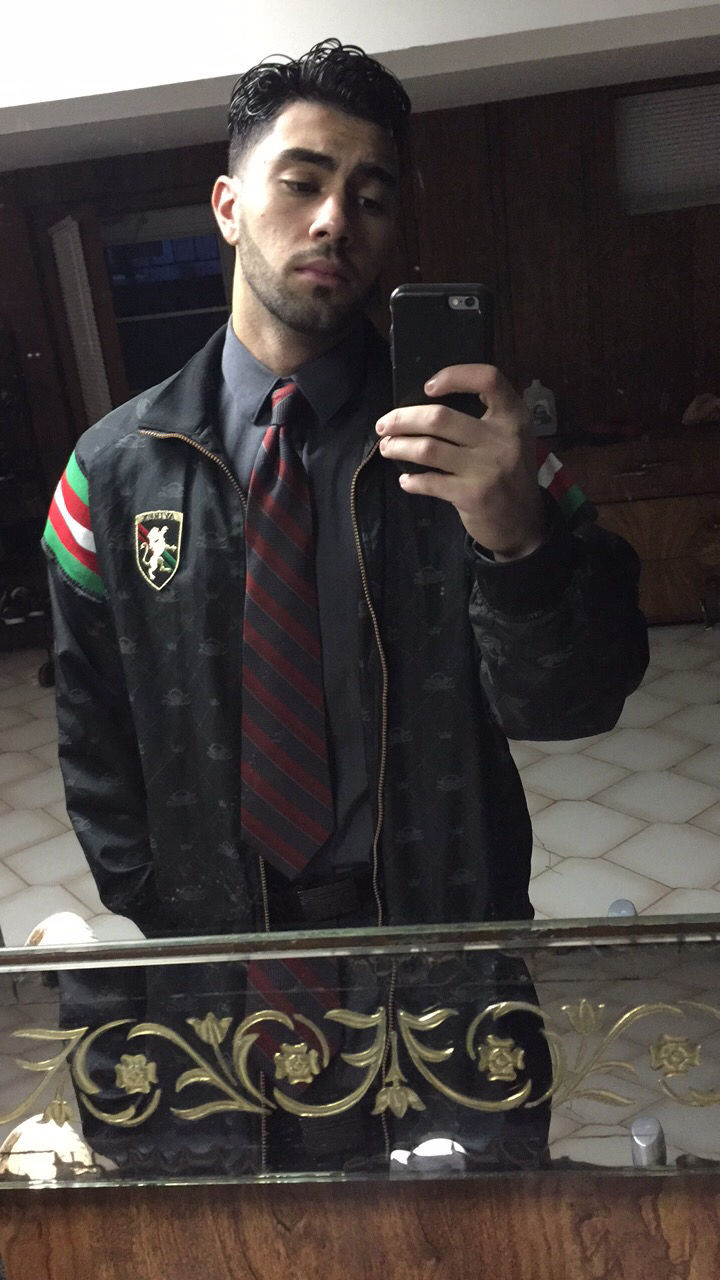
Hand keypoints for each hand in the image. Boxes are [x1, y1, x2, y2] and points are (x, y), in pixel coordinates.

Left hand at [375, 364, 545, 559]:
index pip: (487, 379)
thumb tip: (426, 407)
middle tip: (384, 425)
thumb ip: (485, 419)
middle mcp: (502, 439)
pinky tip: (406, 480)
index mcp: (514, 417)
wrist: (524, 523)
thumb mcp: (511, 438)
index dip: (454, 375)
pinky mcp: (472, 495)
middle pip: (440, 417)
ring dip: (398, 447)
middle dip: (402, 419)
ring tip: (387, 447)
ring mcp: (487, 468)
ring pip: (427, 449)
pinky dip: (412, 480)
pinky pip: (429, 482)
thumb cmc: (509, 474)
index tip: (428, 387)